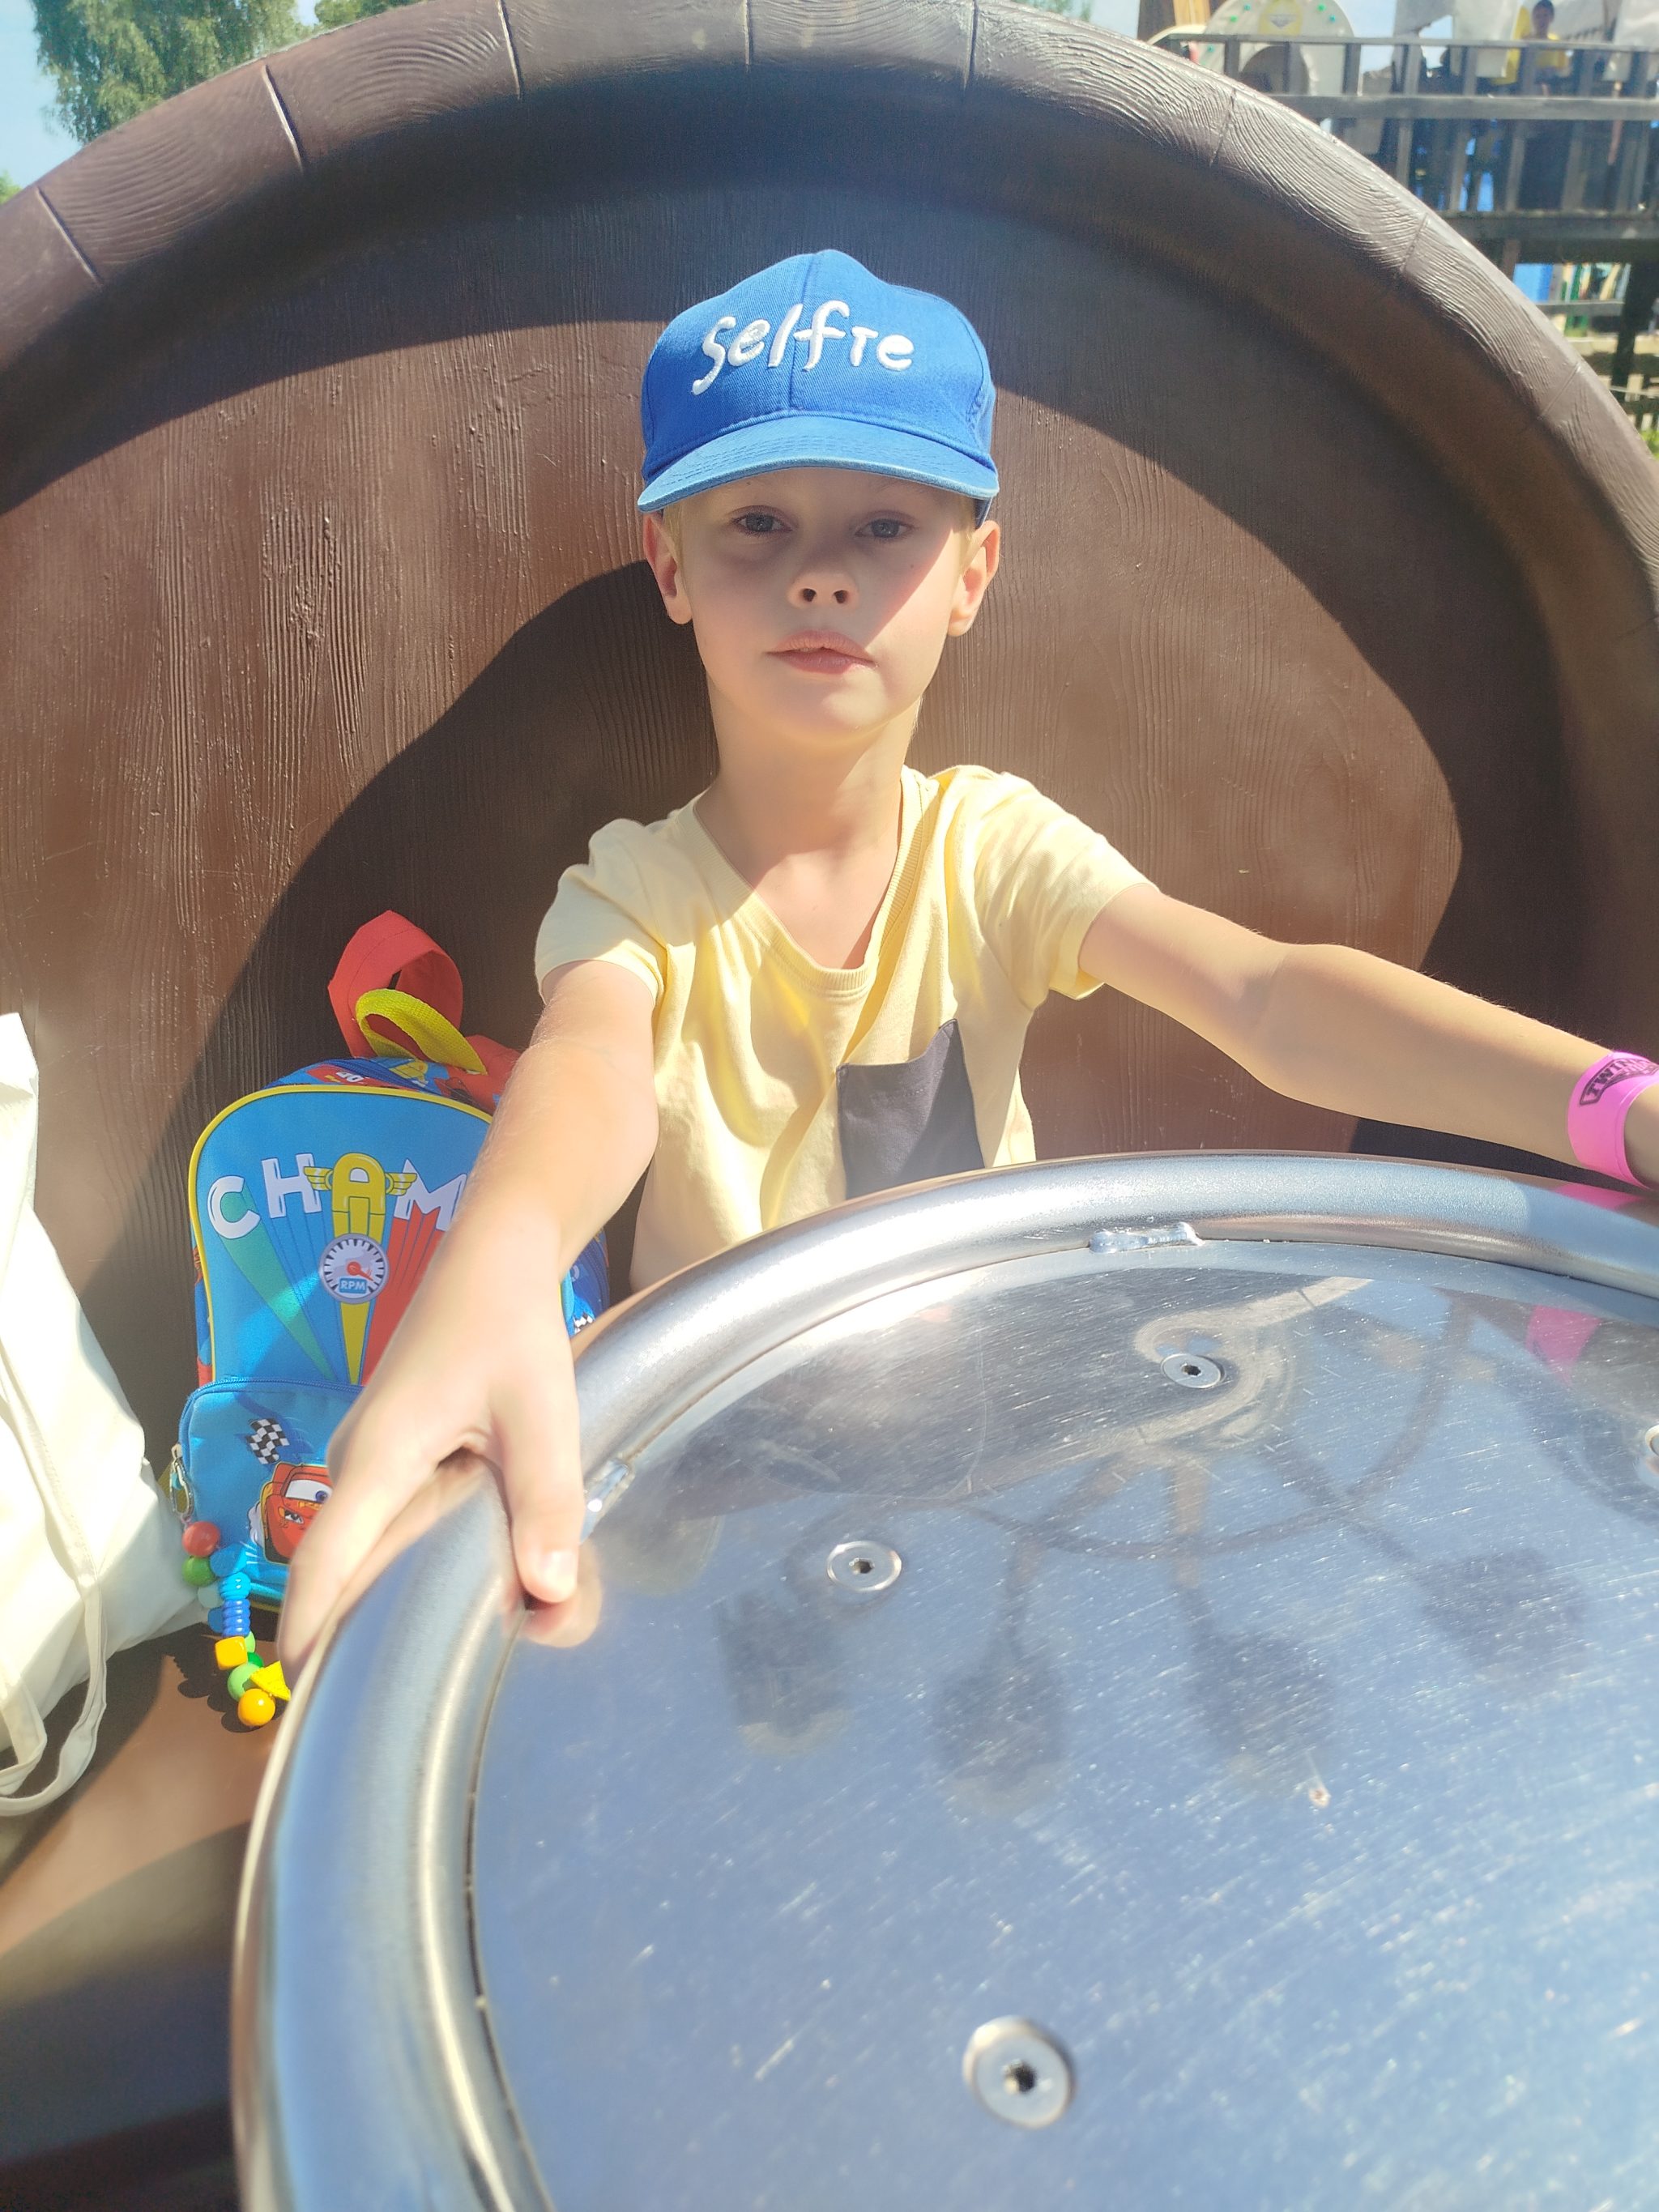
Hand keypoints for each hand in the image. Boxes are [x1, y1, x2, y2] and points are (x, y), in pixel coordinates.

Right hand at [279, 1199, 584, 1676]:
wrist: (495, 1255)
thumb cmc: (510, 1325)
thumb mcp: (541, 1413)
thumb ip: (546, 1500)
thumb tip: (549, 1592)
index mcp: (378, 1458)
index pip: (324, 1560)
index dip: (311, 1627)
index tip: (302, 1692)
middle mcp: (359, 1467)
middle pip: (351, 1570)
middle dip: (388, 1628)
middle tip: (447, 1677)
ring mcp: (373, 1464)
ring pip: (380, 1550)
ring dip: (421, 1593)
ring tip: (496, 1627)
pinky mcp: (396, 1459)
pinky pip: (400, 1526)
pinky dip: (435, 1558)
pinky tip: (493, 1576)